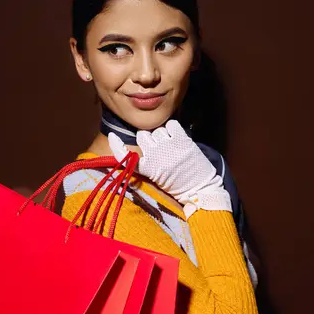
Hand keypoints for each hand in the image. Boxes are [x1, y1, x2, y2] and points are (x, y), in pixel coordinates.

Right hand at [108, 120, 231, 216]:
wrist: (200, 189)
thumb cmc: (177, 186)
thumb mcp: (156, 179)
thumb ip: (146, 163)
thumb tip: (140, 148)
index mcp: (147, 168)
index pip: (125, 155)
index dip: (116, 145)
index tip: (112, 136)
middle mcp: (155, 155)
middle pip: (142, 135)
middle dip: (148, 139)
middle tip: (158, 148)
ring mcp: (169, 145)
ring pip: (157, 130)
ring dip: (162, 135)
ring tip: (171, 146)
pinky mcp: (182, 139)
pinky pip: (171, 124)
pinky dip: (173, 129)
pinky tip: (177, 138)